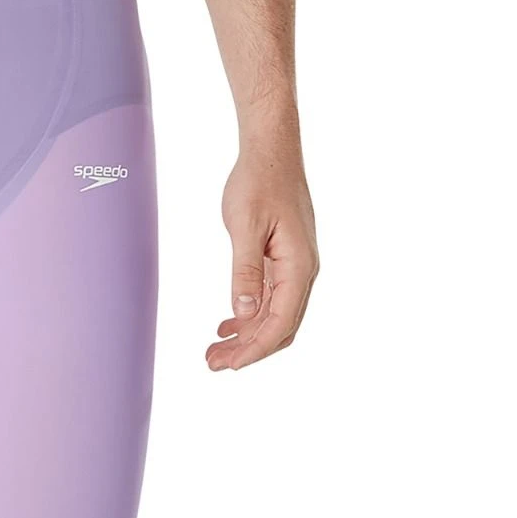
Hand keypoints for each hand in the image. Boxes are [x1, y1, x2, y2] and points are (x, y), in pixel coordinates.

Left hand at [208, 144, 317, 370]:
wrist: (271, 152)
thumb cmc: (259, 182)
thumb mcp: (245, 227)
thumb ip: (245, 271)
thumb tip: (244, 312)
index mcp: (299, 266)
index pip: (281, 322)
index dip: (255, 349)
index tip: (229, 365)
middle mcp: (302, 271)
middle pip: (280, 326)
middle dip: (248, 349)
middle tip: (213, 363)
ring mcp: (294, 266)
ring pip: (274, 315)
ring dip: (246, 335)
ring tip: (214, 351)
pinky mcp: (282, 259)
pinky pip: (270, 298)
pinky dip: (249, 315)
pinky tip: (227, 325)